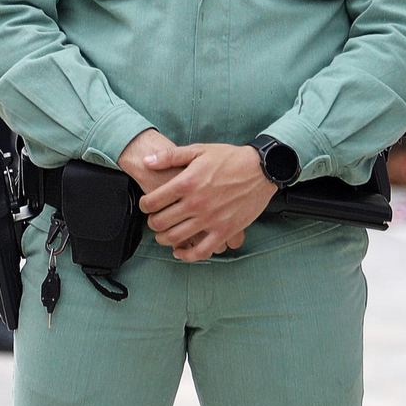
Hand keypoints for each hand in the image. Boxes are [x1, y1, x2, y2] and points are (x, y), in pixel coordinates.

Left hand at [138, 143, 277, 261]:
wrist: (261, 169)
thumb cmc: (229, 158)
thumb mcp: (198, 150)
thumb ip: (169, 156)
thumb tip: (146, 161)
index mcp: (186, 183)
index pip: (152, 202)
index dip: (144, 205)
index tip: (146, 206)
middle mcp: (195, 203)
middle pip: (161, 222)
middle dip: (152, 223)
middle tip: (154, 221)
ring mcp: (210, 219)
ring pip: (176, 237)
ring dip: (164, 239)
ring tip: (163, 234)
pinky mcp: (225, 231)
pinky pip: (201, 251)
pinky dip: (187, 255)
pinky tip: (181, 251)